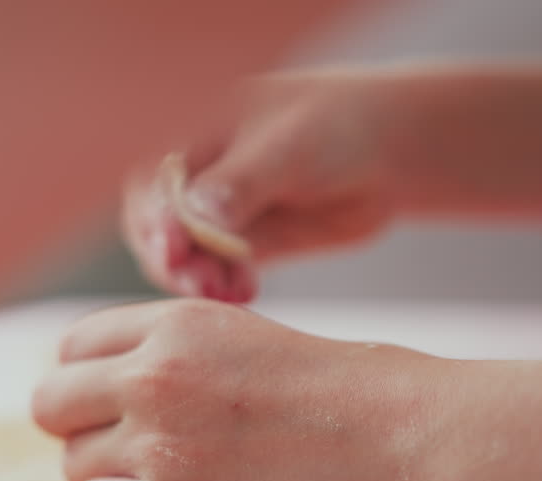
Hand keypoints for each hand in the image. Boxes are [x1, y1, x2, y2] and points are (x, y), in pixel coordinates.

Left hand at [32, 299, 437, 480]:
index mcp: (176, 322)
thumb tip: (119, 385)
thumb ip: (178, 353)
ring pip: (71, 464)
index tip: (113, 401)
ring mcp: (157, 442)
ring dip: (105, 477)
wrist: (405, 444)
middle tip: (125, 447)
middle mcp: (153, 375)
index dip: (87, 377)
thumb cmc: (350, 391)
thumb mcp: (248, 340)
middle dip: (79, 426)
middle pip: (52, 403)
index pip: (73, 346)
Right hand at [123, 70, 397, 302]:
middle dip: (171, 257)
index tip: (172, 249)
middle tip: (199, 283)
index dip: (154, 215)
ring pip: (181, 256)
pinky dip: (222, 288)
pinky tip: (246, 293)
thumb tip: (192, 215)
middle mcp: (191, 173)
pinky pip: (214, 273)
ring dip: (196, 279)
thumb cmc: (338, 127)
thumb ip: (240, 183)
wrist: (390, 155)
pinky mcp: (236, 246)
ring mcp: (212, 212)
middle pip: (154, 223)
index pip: (151, 178)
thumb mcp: (290, 147)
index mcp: (190, 130)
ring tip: (228, 292)